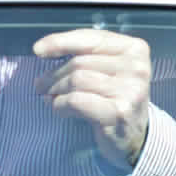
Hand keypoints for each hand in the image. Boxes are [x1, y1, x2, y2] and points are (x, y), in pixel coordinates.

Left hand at [34, 29, 151, 169]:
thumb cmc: (114, 98)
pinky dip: (61, 104)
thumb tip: (42, 49)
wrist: (134, 137)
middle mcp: (137, 67)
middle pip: (80, 62)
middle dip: (54, 74)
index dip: (61, 41)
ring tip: (50, 97)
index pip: (91, 38)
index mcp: (134, 49)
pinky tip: (60, 109)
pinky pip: (76, 100)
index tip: (38, 49)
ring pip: (76, 80)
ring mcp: (130, 89)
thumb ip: (83, 55)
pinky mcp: (120, 111)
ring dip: (56, 90)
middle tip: (41, 85)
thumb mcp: (106, 69)